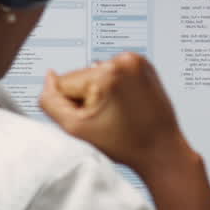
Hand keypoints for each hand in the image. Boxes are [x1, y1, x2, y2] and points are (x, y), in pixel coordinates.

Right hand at [40, 52, 209, 209]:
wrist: (161, 150)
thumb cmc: (124, 144)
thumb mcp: (76, 129)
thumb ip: (51, 102)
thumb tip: (48, 77)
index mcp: (106, 73)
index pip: (64, 83)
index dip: (74, 107)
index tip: (97, 120)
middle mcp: (123, 59)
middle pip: (81, 76)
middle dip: (89, 98)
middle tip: (110, 119)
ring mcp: (136, 60)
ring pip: (96, 74)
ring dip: (101, 92)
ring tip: (120, 112)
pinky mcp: (143, 63)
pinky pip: (113, 72)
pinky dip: (115, 86)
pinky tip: (126, 104)